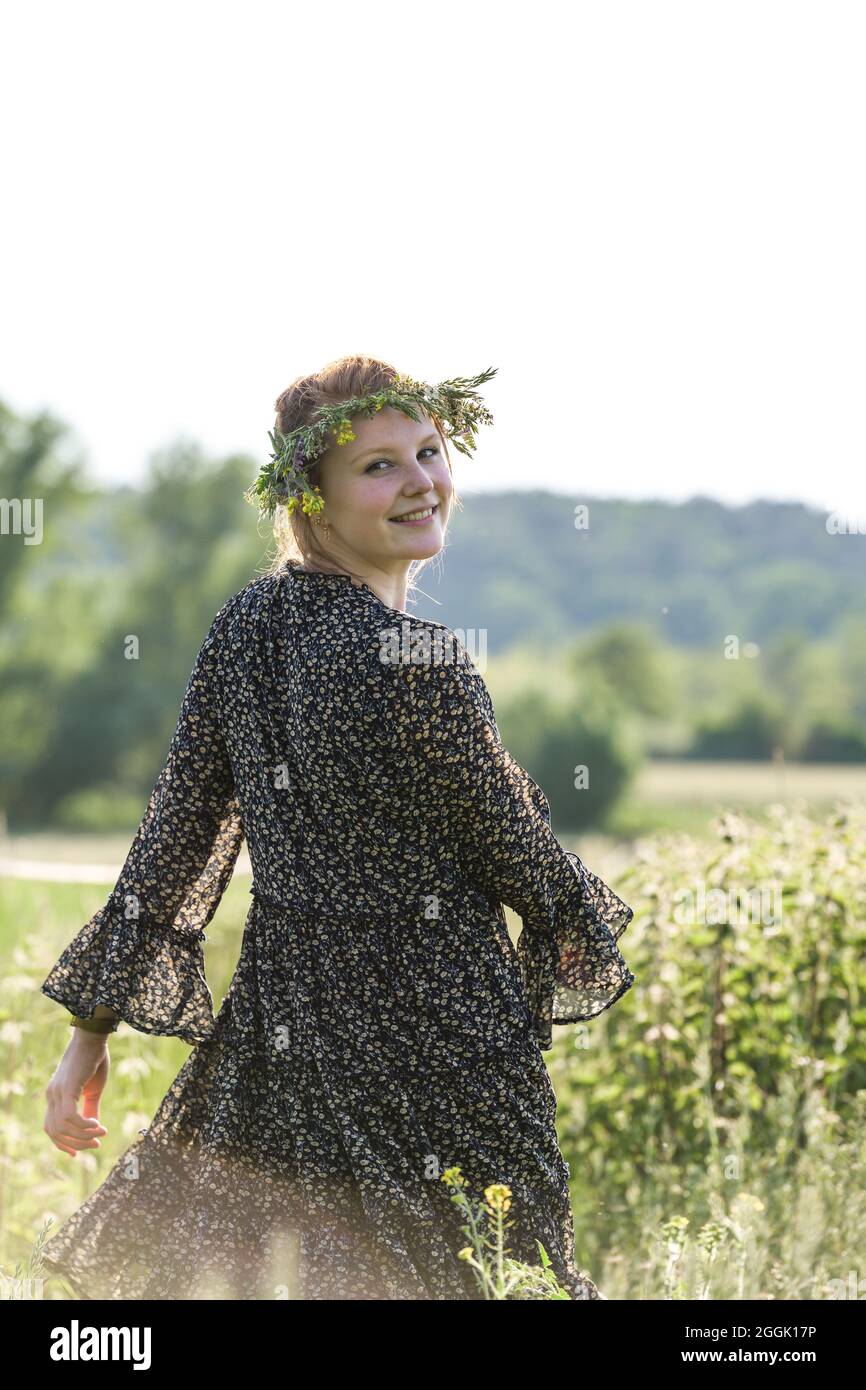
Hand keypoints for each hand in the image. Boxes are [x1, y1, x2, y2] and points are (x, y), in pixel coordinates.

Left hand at [44, 1031, 109, 1157]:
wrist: (93, 1038)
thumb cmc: (94, 1060)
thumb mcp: (93, 1089)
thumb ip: (91, 1109)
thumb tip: (94, 1128)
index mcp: (55, 1096)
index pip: (51, 1129)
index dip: (62, 1144)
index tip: (78, 1154)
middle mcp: (51, 1096)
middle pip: (55, 1132)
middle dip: (75, 1143)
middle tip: (96, 1144)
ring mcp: (56, 1092)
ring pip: (62, 1127)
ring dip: (82, 1136)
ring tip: (100, 1133)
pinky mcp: (66, 1088)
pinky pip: (70, 1117)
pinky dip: (83, 1125)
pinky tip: (97, 1124)